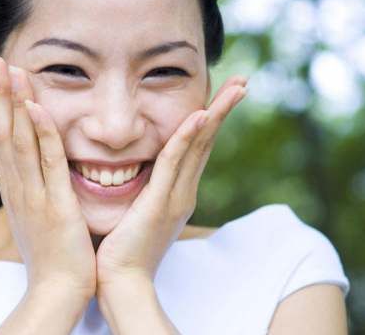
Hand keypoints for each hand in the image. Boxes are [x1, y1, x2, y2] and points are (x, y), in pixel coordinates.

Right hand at [0, 50, 95, 299]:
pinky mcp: (54, 204)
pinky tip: (36, 107)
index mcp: (13, 186)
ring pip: (17, 140)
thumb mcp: (33, 211)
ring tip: (5, 66)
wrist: (56, 291)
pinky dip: (41, 133)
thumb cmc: (50, 252)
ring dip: (11, 102)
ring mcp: (32, 194)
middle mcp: (16, 185)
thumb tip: (28, 162)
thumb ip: (30, 183)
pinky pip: (47, 163)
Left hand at [95, 75, 248, 287]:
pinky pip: (173, 164)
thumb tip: (135, 173)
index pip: (196, 148)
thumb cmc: (123, 249)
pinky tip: (199, 115)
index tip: (218, 94)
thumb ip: (144, 192)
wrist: (122, 283)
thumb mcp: (137, 212)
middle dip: (224, 110)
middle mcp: (183, 192)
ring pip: (199, 147)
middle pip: (207, 142)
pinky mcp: (160, 204)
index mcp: (177, 192)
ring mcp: (175, 198)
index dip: (209, 119)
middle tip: (242, 82)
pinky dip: (187, 139)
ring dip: (216, 114)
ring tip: (236, 87)